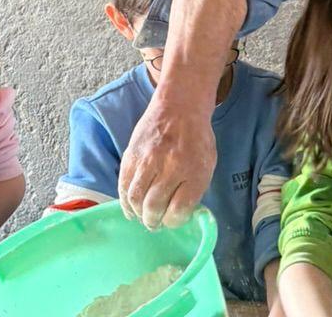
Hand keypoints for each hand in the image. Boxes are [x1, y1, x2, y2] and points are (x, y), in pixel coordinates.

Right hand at [118, 92, 216, 229]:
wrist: (180, 107)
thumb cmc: (197, 139)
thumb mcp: (207, 164)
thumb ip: (195, 189)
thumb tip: (177, 214)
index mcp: (194, 171)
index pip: (179, 210)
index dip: (174, 222)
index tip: (172, 221)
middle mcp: (170, 166)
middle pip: (154, 207)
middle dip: (154, 222)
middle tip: (155, 224)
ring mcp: (148, 160)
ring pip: (136, 199)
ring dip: (138, 214)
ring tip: (143, 217)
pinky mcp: (131, 154)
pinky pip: (123, 185)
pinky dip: (125, 201)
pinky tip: (131, 208)